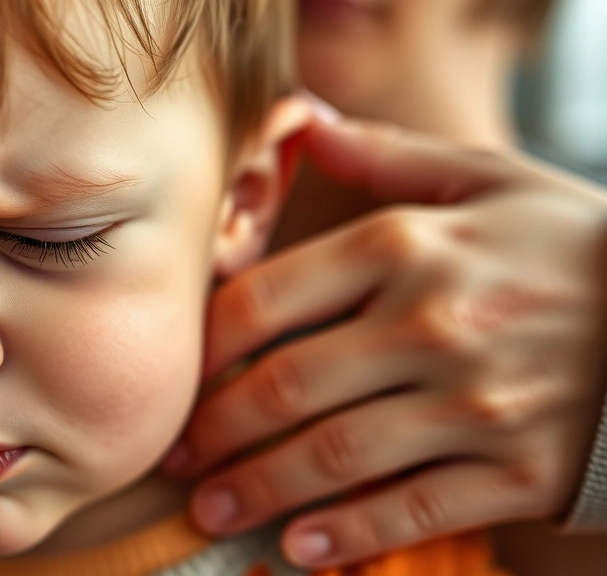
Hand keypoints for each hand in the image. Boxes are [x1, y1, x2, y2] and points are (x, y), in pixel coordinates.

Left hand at [163, 114, 606, 567]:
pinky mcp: (520, 469)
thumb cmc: (570, 245)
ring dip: (261, 487)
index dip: (205, 345)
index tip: (181, 376)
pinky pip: (418, 508)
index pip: (269, 301)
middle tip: (178, 457)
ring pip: (339, 456)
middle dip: (219, 429)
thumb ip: (388, 157)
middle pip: (289, 386)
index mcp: (409, 247)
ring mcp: (478, 403)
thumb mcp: (487, 179)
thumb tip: (307, 126)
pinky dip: (353, 533)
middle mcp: (434, 324)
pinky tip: (301, 547)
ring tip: (211, 508)